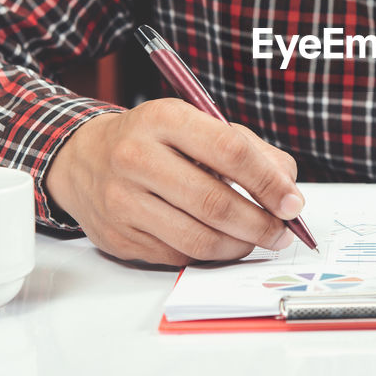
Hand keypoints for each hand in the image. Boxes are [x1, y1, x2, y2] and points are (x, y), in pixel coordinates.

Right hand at [46, 98, 301, 265]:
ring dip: (239, 245)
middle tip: (282, 231)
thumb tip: (288, 189)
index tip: (292, 202)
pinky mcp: (117, 237)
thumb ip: (249, 149)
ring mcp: (122, 200)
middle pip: (215, 202)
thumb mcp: (196, 124)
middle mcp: (136, 157)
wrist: (82, 159)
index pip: (230, 151)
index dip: (269, 182)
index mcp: (164, 119)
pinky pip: (178, 255)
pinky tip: (221, 243)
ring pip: (198, 238)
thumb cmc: (154, 141)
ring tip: (256, 239)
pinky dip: (210, 255)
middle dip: (260, 223)